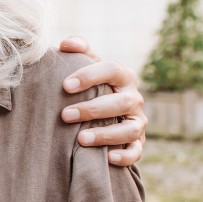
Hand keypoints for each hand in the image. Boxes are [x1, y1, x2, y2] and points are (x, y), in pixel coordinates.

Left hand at [57, 36, 146, 166]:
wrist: (108, 111)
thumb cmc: (94, 86)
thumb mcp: (89, 66)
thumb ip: (80, 51)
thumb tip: (65, 43)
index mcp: (123, 76)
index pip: (111, 70)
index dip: (89, 76)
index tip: (65, 86)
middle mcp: (134, 98)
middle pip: (120, 103)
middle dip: (92, 109)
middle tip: (65, 115)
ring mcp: (138, 121)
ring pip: (130, 129)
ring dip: (106, 134)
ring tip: (81, 139)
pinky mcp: (138, 142)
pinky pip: (136, 151)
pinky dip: (125, 155)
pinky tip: (108, 158)